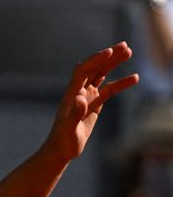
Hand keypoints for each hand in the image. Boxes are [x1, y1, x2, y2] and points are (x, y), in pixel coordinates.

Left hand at [45, 43, 138, 162]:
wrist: (62, 150)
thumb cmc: (63, 140)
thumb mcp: (69, 128)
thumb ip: (75, 113)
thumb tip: (81, 97)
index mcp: (72, 93)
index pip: (83, 70)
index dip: (95, 59)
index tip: (110, 52)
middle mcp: (79, 91)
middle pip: (94, 68)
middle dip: (108, 56)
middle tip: (124, 46)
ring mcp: (87, 97)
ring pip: (101, 75)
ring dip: (114, 63)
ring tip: (129, 52)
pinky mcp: (94, 105)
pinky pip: (109, 90)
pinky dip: (121, 83)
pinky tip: (135, 78)